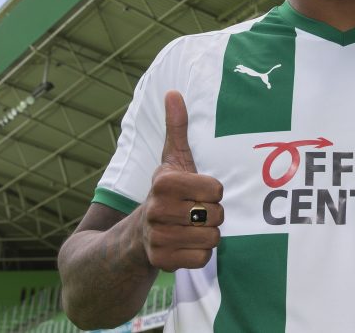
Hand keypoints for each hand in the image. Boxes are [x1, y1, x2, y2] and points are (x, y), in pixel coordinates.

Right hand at [141, 90, 223, 270]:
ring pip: (212, 238)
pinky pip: (202, 258)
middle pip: (217, 215)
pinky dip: (199, 254)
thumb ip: (176, 127)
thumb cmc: (166, 192)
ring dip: (207, 234)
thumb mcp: (172, 160)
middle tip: (194, 212)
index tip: (196, 192)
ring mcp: (158, 237)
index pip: (216, 189)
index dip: (212, 192)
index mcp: (164, 182)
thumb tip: (173, 92)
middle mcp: (157, 209)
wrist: (137, 234)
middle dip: (212, 215)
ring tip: (191, 227)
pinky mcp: (162, 261)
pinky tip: (186, 244)